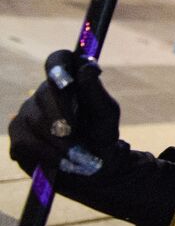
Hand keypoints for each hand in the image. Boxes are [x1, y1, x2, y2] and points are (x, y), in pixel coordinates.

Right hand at [9, 50, 120, 177]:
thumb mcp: (106, 113)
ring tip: (76, 157)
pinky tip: (60, 162)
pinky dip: (45, 154)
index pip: (58, 59)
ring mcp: (27, 111)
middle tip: (78, 140)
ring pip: (33, 120)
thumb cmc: (102, 133)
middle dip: (63, 118)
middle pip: (45, 94)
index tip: (67, 82)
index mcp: (70, 79)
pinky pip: (24, 141)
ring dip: (57, 142)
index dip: (59, 67)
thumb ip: (95, 91)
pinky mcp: (18, 133)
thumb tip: (89, 67)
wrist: (92, 166)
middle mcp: (45, 91)